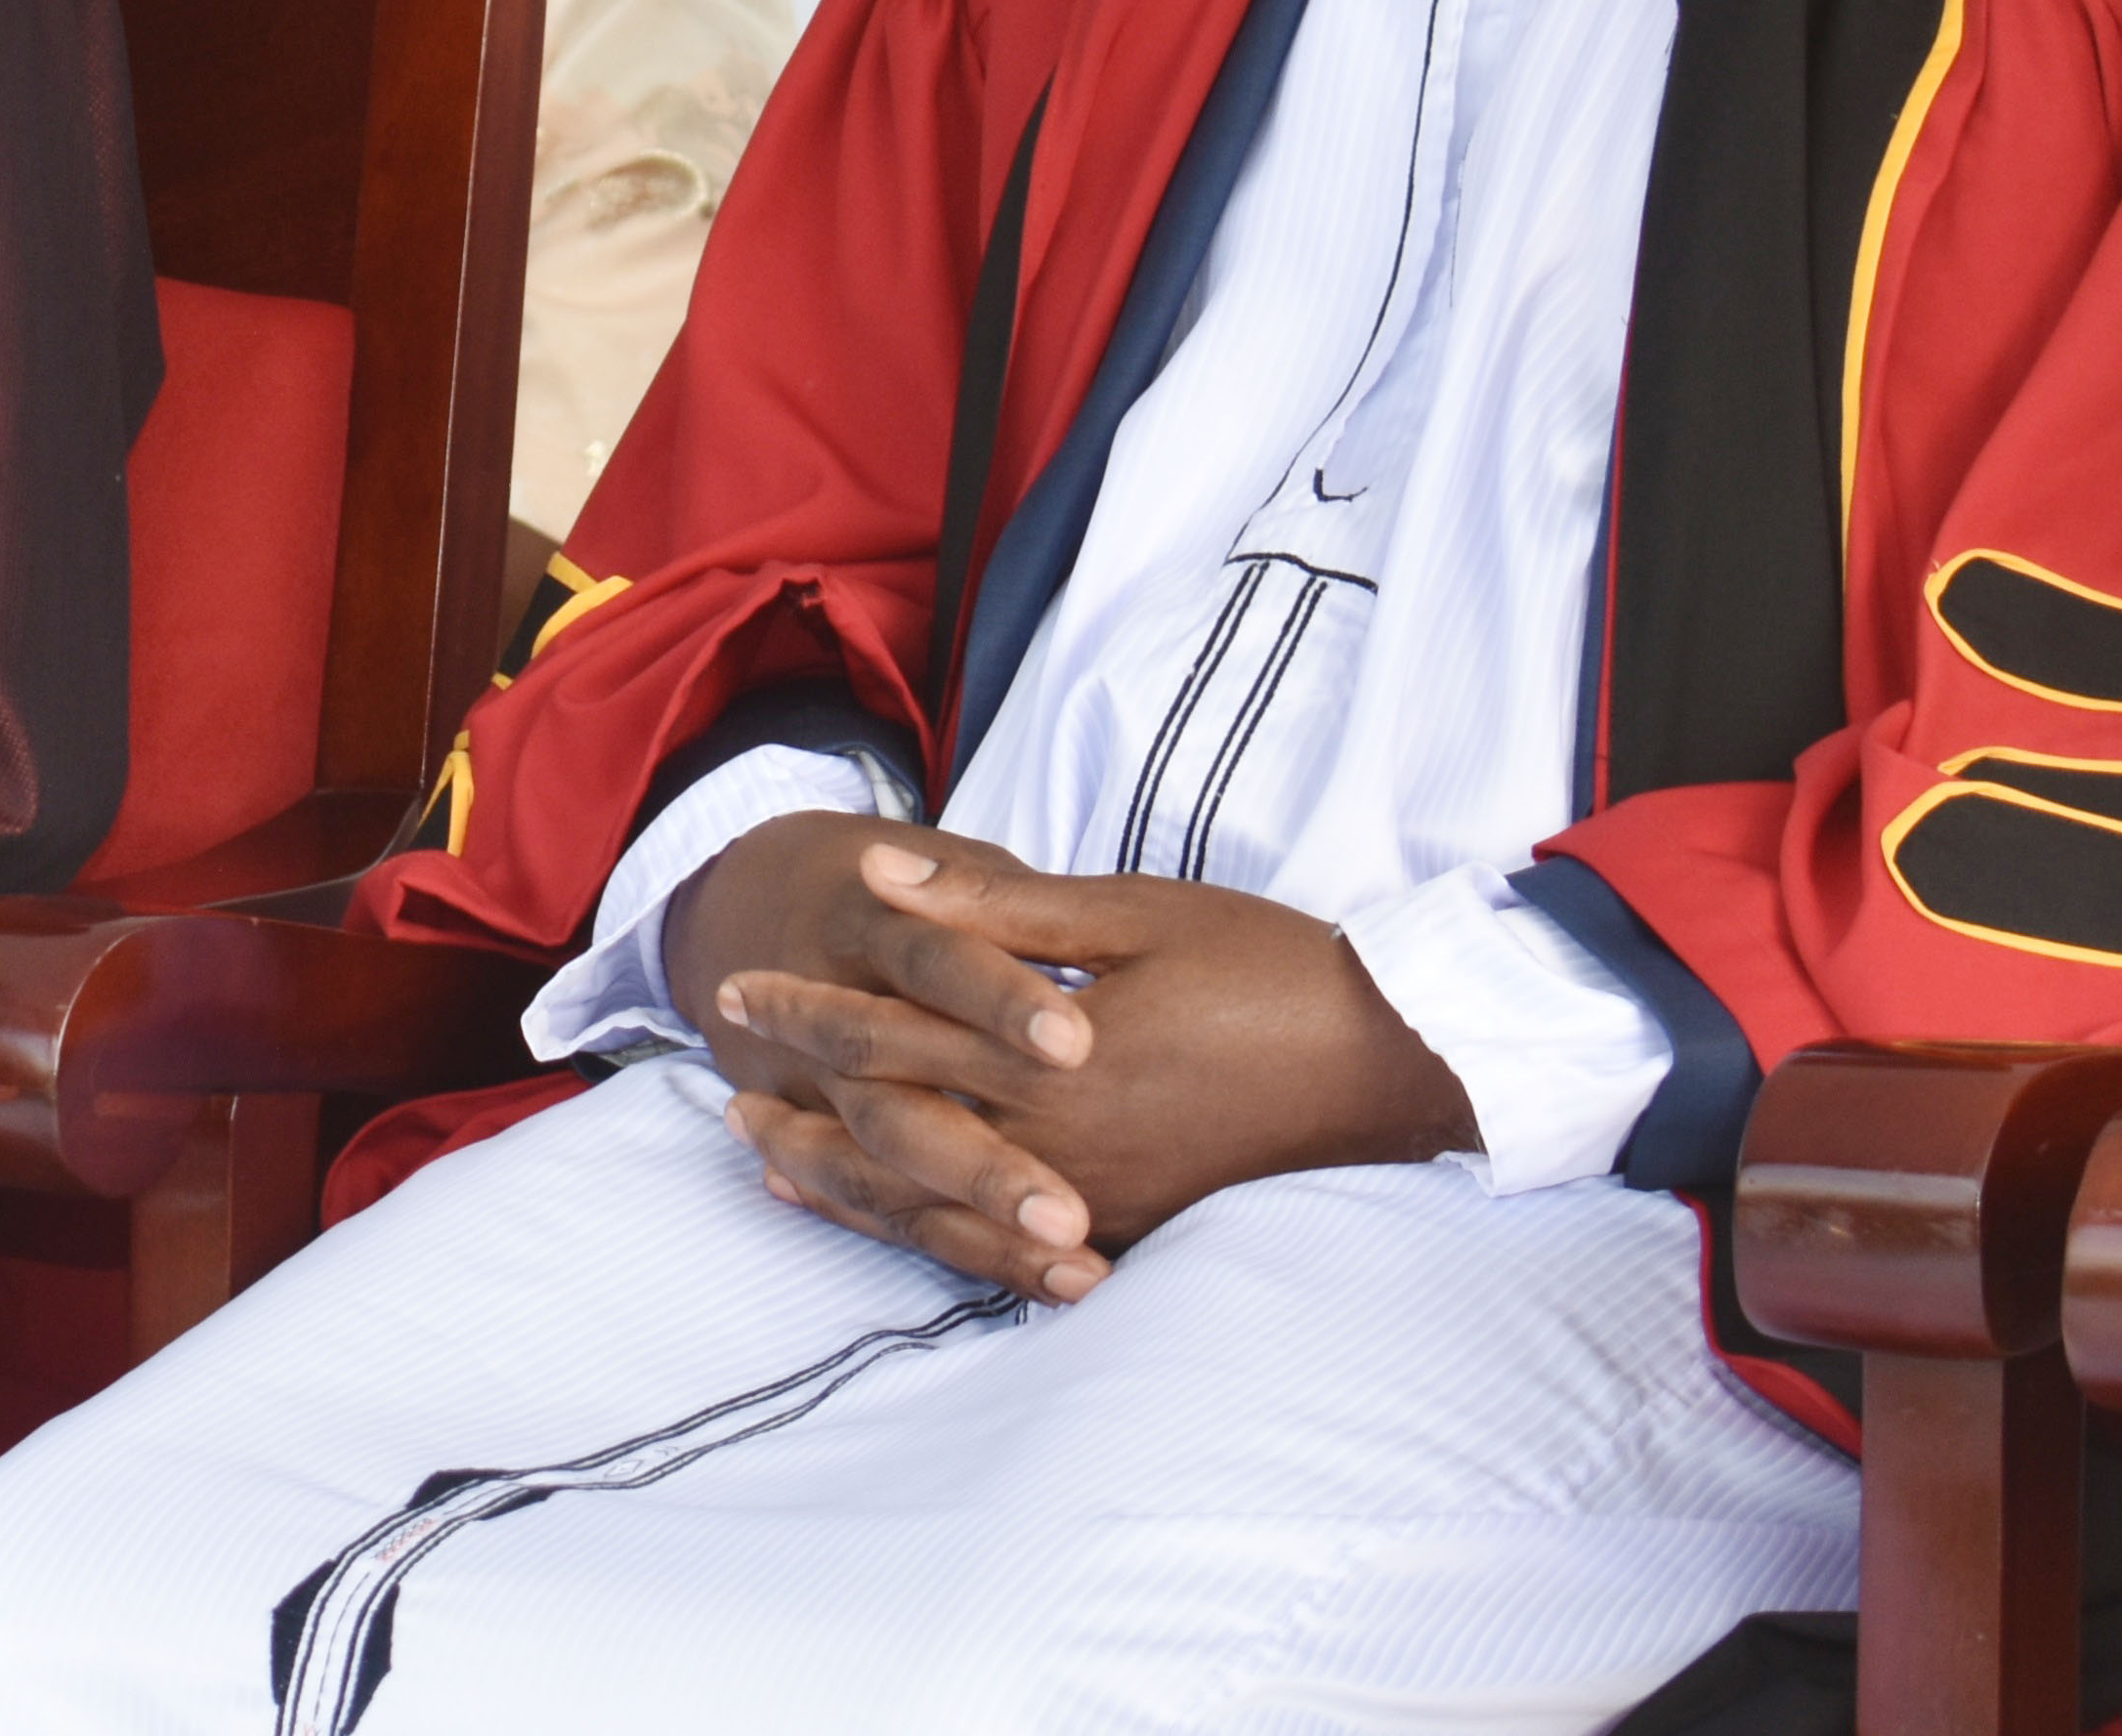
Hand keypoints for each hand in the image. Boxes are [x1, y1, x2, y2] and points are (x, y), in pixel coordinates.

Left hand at [662, 816, 1475, 1299]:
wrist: (1399, 1062)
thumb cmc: (1270, 967)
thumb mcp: (1133, 912)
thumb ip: (996, 908)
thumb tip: (878, 875)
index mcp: (1051, 1056)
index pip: (893, 1032)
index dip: (807, 1009)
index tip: (735, 989)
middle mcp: (1060, 1142)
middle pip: (894, 1126)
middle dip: (804, 1098)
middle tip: (722, 1082)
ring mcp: (1098, 1198)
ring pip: (937, 1202)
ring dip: (846, 1180)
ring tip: (770, 1162)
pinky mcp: (1135, 1225)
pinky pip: (1005, 1247)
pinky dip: (932, 1233)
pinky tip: (892, 1221)